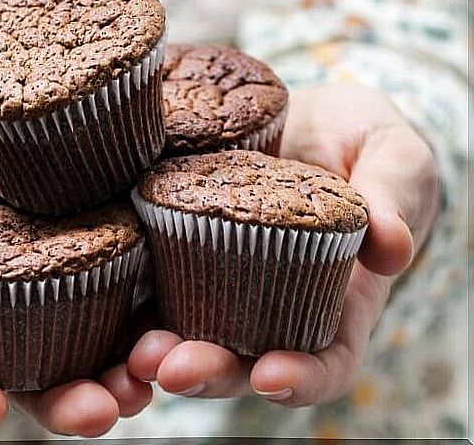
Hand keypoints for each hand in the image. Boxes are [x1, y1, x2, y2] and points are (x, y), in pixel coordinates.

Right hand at [0, 132, 151, 436]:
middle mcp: (10, 312)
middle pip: (39, 376)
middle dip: (67, 401)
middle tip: (99, 409)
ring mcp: (67, 282)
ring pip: (101, 344)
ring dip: (130, 368)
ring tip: (154, 370)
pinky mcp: (114, 243)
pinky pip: (145, 285)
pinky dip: (165, 304)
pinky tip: (183, 304)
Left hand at [127, 84, 438, 405]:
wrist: (305, 116)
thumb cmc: (361, 142)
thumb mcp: (392, 156)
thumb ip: (396, 195)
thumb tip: (391, 246)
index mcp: (334, 299)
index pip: (325, 360)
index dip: (302, 378)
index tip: (272, 376)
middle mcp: (270, 301)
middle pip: (240, 357)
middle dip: (207, 370)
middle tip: (171, 367)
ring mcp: (218, 276)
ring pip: (186, 329)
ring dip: (157, 348)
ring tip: (133, 348)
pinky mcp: (175, 242)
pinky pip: (149, 273)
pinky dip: (124, 288)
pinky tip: (100, 279)